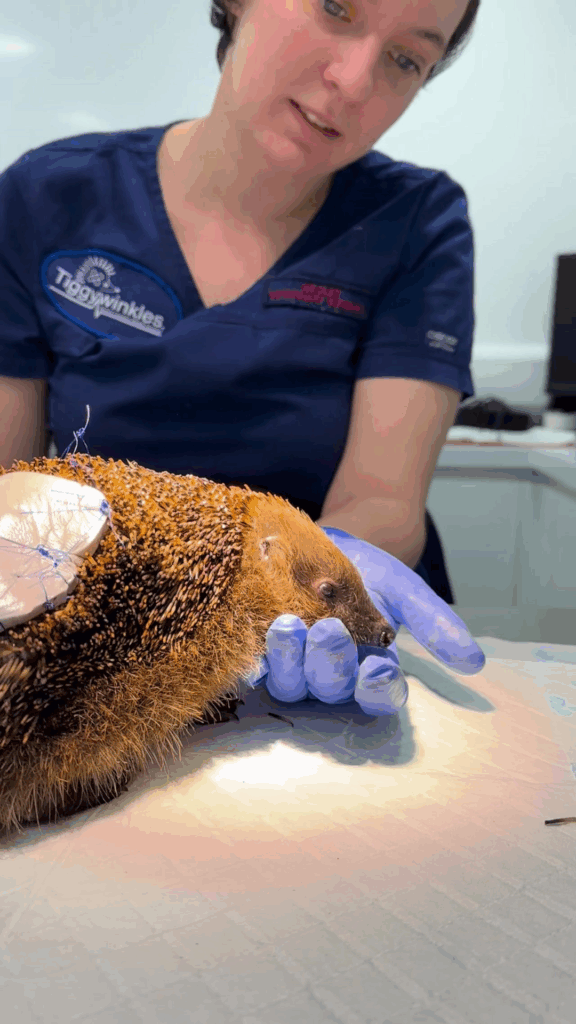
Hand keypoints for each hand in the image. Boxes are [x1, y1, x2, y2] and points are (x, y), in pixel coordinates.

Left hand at [245, 528, 484, 716]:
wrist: (324, 541)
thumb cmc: (371, 573)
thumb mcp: (407, 593)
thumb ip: (436, 625)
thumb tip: (474, 662)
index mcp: (372, 671)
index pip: (379, 695)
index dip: (378, 689)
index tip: (377, 670)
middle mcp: (331, 678)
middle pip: (331, 689)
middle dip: (329, 664)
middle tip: (328, 631)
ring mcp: (293, 668)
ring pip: (290, 682)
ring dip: (288, 659)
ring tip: (287, 626)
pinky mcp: (260, 651)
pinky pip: (253, 663)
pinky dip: (254, 652)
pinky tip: (253, 633)